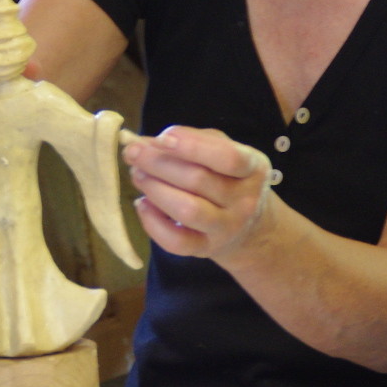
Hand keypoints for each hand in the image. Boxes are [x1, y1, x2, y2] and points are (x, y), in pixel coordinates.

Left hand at [122, 126, 272, 259]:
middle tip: (134, 153)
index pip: (227, 157)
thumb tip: (148, 141)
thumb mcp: (222, 151)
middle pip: (198, 180)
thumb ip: (191, 140)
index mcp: (253, 168)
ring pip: (187, 210)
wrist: (249, 227)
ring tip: (138, 175)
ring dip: (155, 189)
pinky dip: (152, 222)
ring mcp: (226, 228)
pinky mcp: (206, 249)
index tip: (163, 138)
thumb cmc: (228, 177)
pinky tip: (142, 204)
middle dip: (159, 163)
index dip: (192, 146)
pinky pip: (176, 241)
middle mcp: (245, 201)